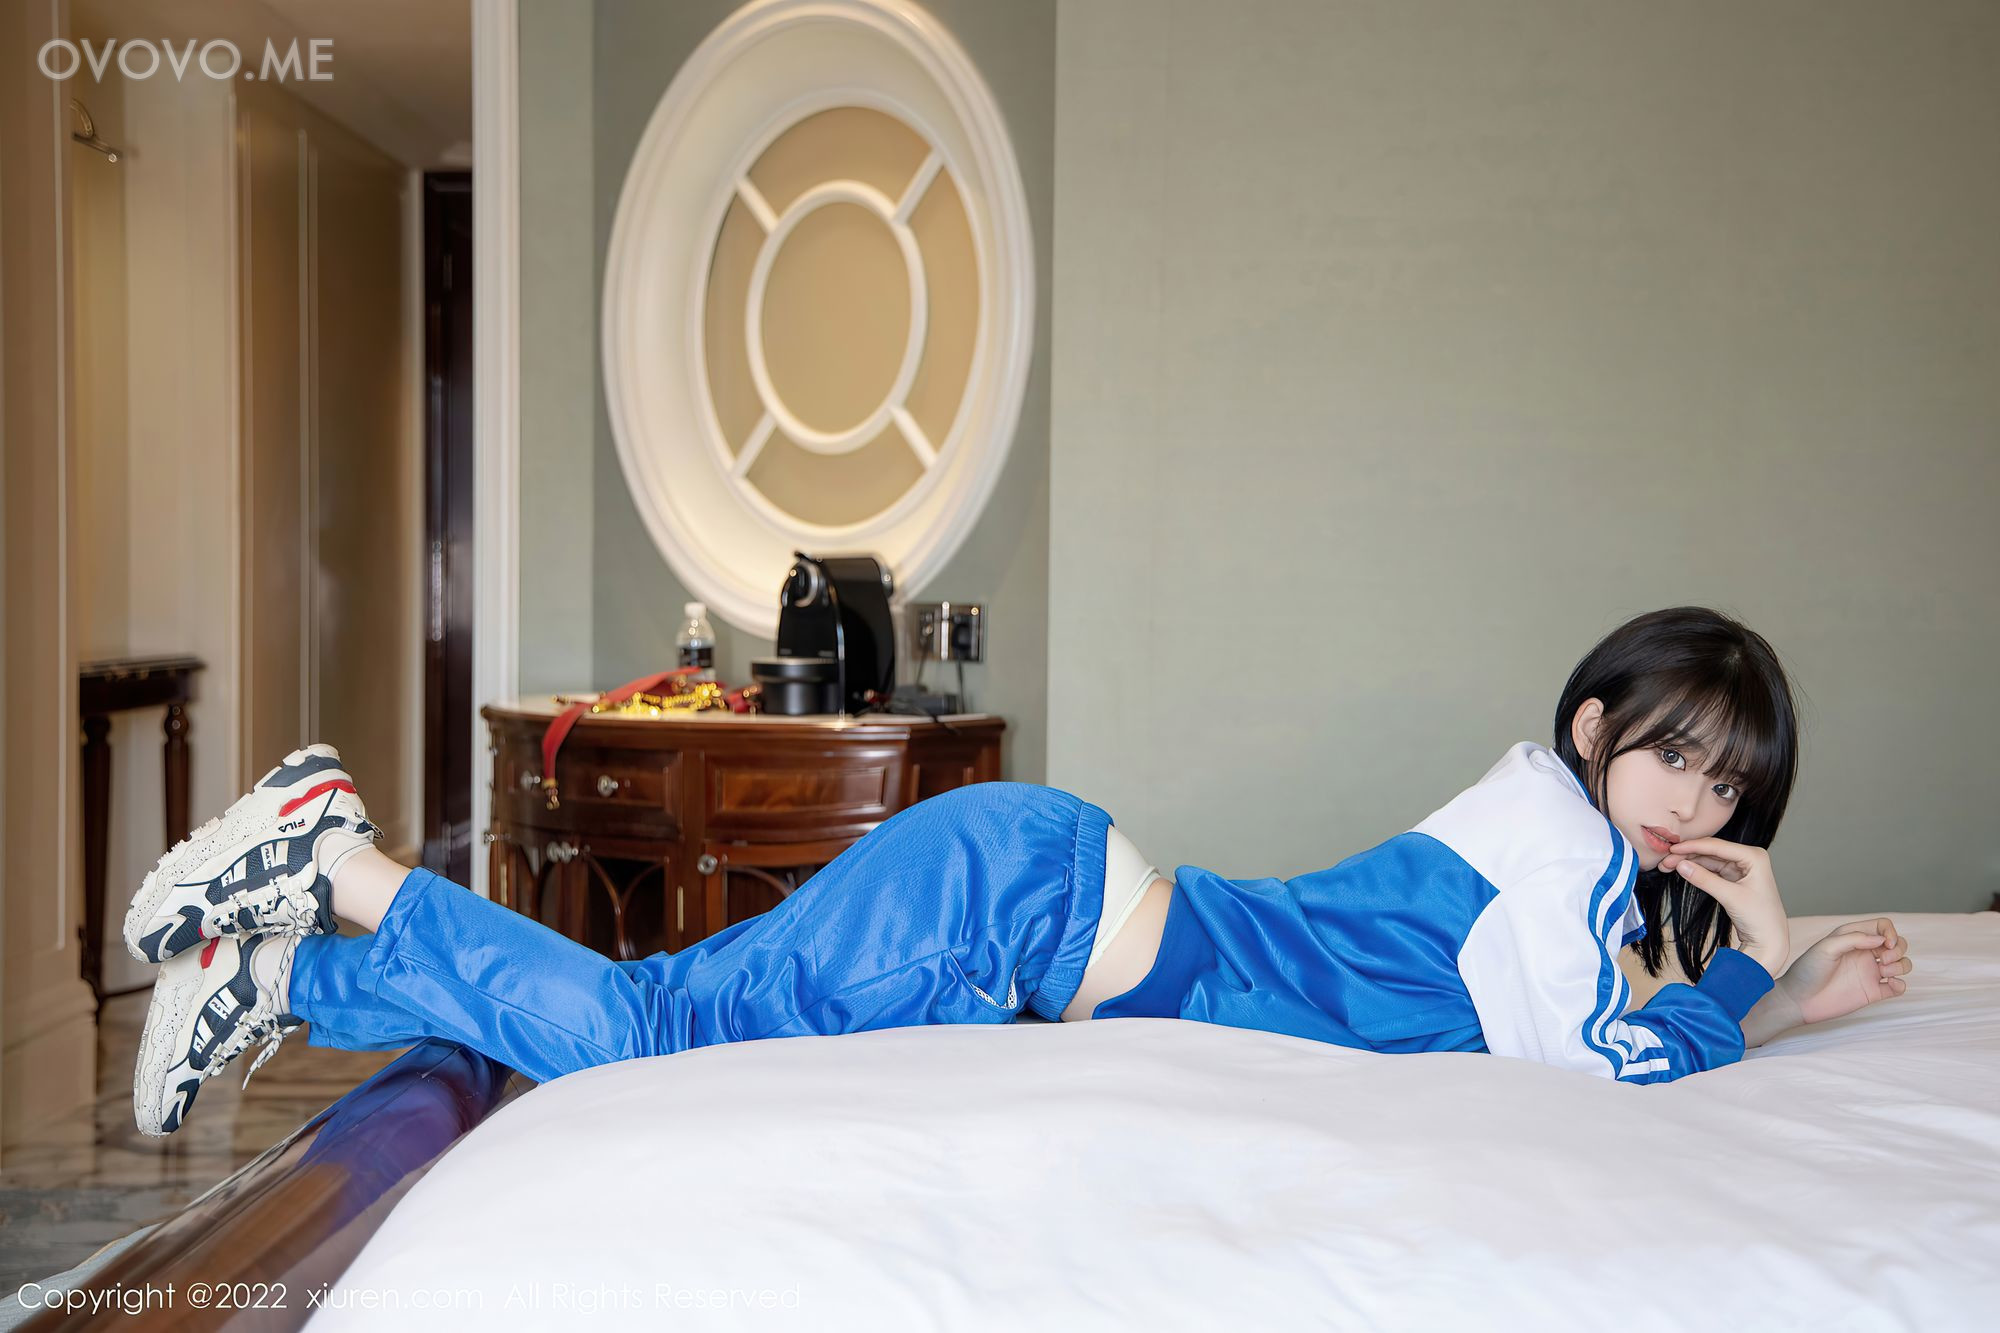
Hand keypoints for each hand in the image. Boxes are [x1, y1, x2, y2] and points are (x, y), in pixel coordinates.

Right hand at [1660, 837, 1788, 977]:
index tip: (1671, 849)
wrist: (1769, 940)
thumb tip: (1680, 865)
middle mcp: (1748, 858)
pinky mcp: (1733, 879)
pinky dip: (1696, 871)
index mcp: (1754, 856)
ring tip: (1668, 866)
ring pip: (1708, 860)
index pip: (1717, 846)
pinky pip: (1710, 870)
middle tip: (1666, 861)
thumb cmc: (1760, 918)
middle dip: (1688, 855)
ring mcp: (1740, 868)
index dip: (1692, 846)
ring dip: (1689, 863)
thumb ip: (1705, 880)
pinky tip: (1681, 871)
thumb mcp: (1731, 897)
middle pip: (1711, 851)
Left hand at [1776, 918, 1912, 1024]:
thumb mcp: (1826, 947)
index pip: (1882, 927)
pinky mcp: (1873, 992)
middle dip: (1899, 949)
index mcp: (1853, 939)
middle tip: (1882, 960)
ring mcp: (1870, 973)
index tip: (1886, 944)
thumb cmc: (1807, 971)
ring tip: (1883, 972)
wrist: (1798, 1000)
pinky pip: (1898, 987)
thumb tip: (1882, 939)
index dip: (1890, 932)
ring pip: (1902, 964)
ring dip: (1901, 965)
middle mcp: (1864, 954)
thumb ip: (1853, 939)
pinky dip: (1901, 985)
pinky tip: (1888, 985)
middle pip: (1897, 944)